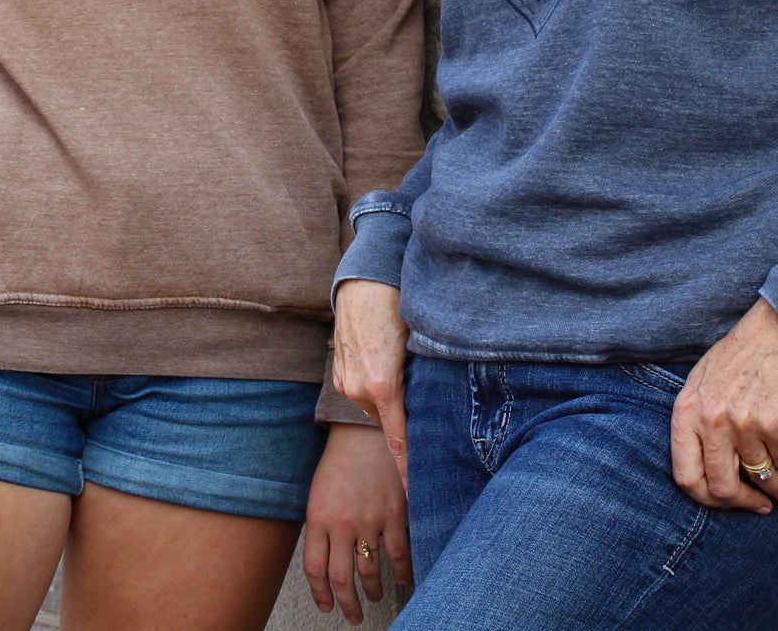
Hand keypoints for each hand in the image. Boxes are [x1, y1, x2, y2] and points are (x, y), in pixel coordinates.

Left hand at [303, 423, 410, 623]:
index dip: (321, 594)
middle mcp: (342, 524)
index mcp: (318, 518)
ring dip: (372, 591)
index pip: (315, 569)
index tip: (327, 606)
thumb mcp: (319, 493)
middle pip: (341, 578)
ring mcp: (369, 520)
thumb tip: (326, 560)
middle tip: (353, 615)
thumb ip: (321, 527)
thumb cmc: (341, 460)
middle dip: (347, 604)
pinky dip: (402, 573)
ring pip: (370, 572)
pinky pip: (398, 555)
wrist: (365, 430)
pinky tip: (402, 579)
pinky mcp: (394, 515)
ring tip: (375, 597)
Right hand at [332, 279, 409, 490]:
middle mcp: (359, 390)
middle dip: (407, 418)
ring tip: (403, 370)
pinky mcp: (339, 374)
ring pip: (377, 407)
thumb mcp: (419, 344)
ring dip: (391, 399)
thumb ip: (423, 380)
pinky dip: (375, 388)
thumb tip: (438, 405)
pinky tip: (385, 363)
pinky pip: (362, 393)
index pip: (399, 441)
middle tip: (429, 411)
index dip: (408, 471)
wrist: (362, 280)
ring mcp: (346, 382)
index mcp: (383, 386)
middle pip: (391, 422)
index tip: (418, 498)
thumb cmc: (398, 305)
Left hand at [670, 298, 777, 513]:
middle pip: (721, 487)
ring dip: (775, 492)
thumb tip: (705, 470)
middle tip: (758, 504)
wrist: (776, 332)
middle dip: (743, 503)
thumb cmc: (738, 358)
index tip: (726, 500)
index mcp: (686, 411)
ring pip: (758, 479)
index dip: (707, 499)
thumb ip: (697, 424)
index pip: (685, 475)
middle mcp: (710, 420)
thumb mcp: (700, 384)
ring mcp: (742, 422)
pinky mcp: (775, 423)